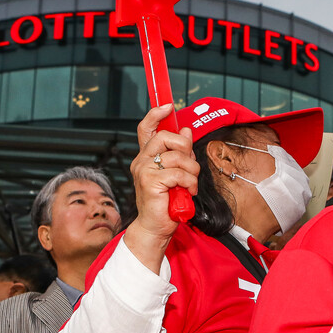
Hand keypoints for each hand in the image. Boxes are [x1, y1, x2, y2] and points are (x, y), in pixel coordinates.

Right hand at [123, 105, 197, 270]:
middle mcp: (142, 161)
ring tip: (189, 184)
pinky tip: (187, 192)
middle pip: (165, 137)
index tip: (168, 106)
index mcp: (146, 157)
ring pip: (177, 157)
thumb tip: (186, 131)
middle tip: (190, 165)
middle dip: (185, 148)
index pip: (146, 128)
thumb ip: (179, 152)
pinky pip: (178, 173)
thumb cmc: (166, 203)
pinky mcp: (150, 182)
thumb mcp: (176, 173)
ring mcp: (144, 171)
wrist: (156, 227)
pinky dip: (189, 182)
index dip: (156, 114)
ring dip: (191, 171)